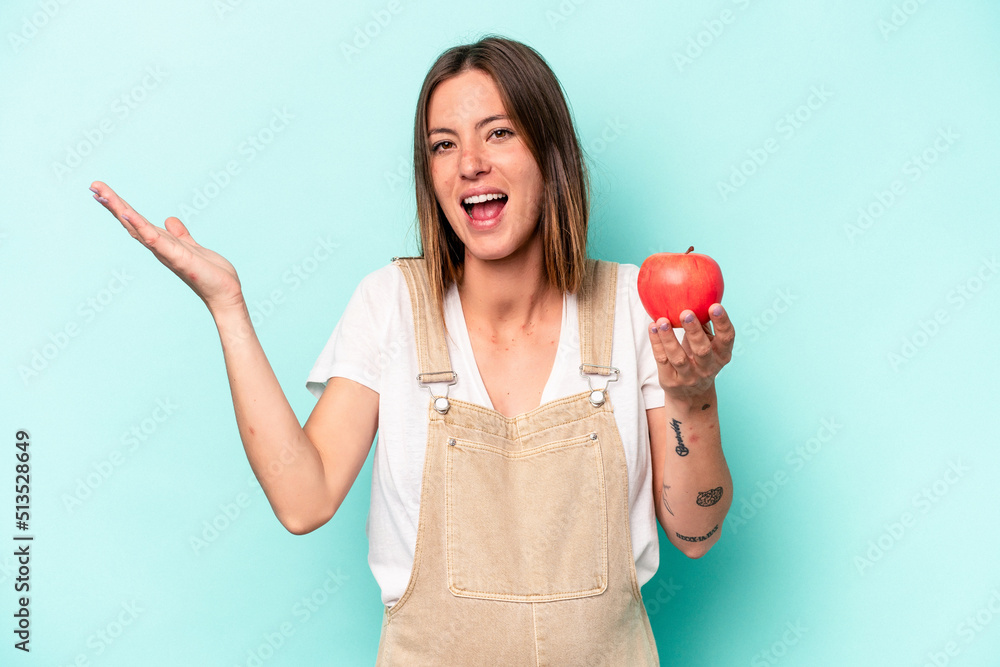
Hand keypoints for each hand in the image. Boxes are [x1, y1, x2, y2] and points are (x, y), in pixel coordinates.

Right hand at [90, 181, 244, 314]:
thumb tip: (169, 220)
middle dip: (113, 203)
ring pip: (138, 227)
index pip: (137, 220)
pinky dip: (141, 227)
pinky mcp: (177, 257)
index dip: (121, 205)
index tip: (104, 191)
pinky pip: (155, 240)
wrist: (224, 292)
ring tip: (103, 194)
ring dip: (120, 210)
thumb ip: (180, 234)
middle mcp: (159, 247)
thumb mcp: (191, 246)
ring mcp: (166, 252)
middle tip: (94, 185)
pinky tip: (128, 214)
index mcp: (162, 242)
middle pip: (131, 221)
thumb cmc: (209, 273)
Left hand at [647, 304, 734, 400]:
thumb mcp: (708, 343)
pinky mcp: (671, 380)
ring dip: (669, 338)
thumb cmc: (700, 357)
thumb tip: (701, 292)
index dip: (723, 323)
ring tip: (662, 321)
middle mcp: (708, 368)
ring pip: (678, 357)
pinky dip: (656, 343)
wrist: (691, 394)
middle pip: (702, 350)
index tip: (715, 306)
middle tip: (686, 312)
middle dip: (694, 331)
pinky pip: (662, 360)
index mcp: (722, 355)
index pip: (727, 338)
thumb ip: (705, 323)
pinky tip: (652, 328)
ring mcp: (689, 376)